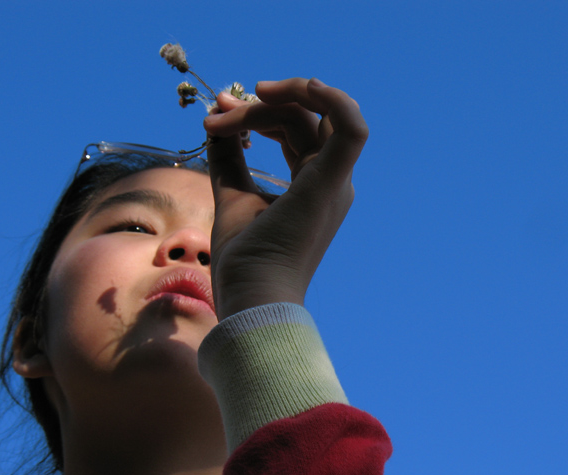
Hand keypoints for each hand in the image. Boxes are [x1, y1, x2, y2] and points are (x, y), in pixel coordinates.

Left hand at [203, 77, 368, 320]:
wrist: (251, 295)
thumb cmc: (245, 258)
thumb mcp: (232, 195)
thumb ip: (229, 159)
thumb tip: (216, 123)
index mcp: (315, 184)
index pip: (295, 129)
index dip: (258, 113)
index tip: (218, 113)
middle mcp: (332, 181)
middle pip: (302, 118)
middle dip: (257, 107)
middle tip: (217, 113)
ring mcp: (335, 183)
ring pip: (314, 115)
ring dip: (269, 103)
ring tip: (227, 112)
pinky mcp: (330, 185)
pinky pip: (351, 129)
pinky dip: (334, 100)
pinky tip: (304, 85)